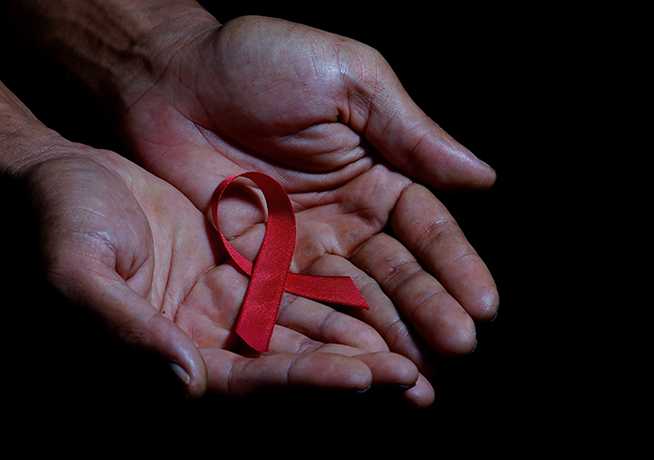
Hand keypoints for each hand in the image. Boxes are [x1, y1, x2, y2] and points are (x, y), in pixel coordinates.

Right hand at [17, 130, 422, 402]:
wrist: (52, 174)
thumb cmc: (52, 221)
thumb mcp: (76, 273)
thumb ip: (124, 331)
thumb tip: (185, 386)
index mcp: (164, 358)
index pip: (246, 383)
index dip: (304, 382)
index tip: (363, 377)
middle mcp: (200, 347)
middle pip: (286, 369)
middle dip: (349, 373)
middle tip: (416, 377)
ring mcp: (220, 312)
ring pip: (300, 333)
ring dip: (357, 341)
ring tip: (416, 346)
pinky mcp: (235, 278)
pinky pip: (295, 291)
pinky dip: (337, 298)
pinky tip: (383, 299)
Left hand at [117, 16, 498, 382]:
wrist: (169, 76)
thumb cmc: (262, 59)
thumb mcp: (348, 79)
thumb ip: (409, 131)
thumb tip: (482, 176)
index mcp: (379, 171)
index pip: (427, 227)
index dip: (455, 264)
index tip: (483, 303)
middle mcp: (348, 216)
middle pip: (397, 272)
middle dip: (430, 309)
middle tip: (458, 347)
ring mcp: (303, 245)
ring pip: (354, 298)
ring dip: (388, 335)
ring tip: (420, 373)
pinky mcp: (258, 265)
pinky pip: (296, 304)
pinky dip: (327, 335)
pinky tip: (356, 363)